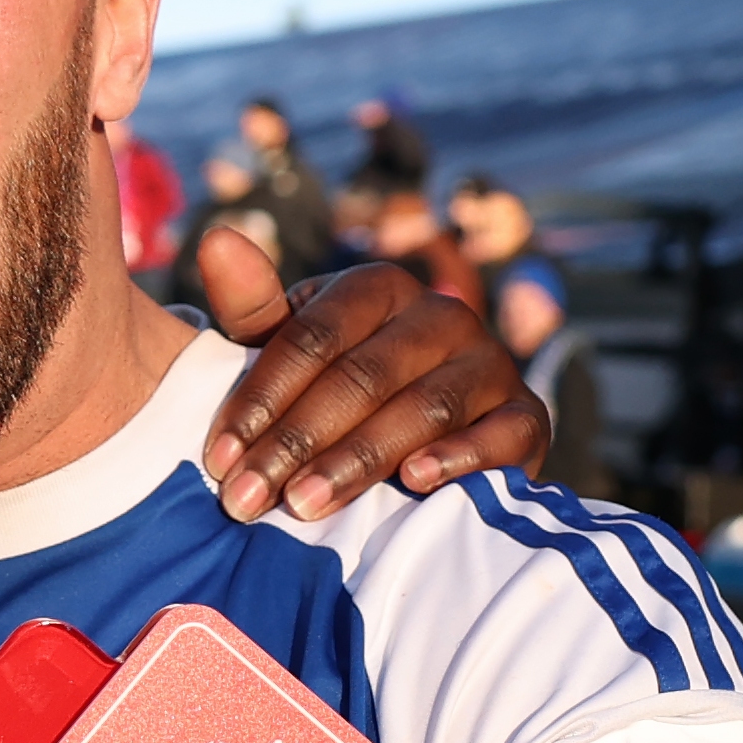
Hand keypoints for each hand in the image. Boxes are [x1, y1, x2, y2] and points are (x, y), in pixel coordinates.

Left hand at [193, 226, 545, 523]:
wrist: (432, 432)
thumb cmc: (340, 386)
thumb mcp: (291, 349)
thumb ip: (254, 308)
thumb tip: (215, 238)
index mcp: (378, 287)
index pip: (313, 337)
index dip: (262, 396)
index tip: (218, 457)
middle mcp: (441, 314)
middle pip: (362, 377)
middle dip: (296, 441)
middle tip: (246, 498)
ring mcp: (490, 364)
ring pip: (422, 409)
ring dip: (358, 459)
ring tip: (304, 504)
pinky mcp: (527, 417)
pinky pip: (500, 436)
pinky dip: (458, 458)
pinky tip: (413, 482)